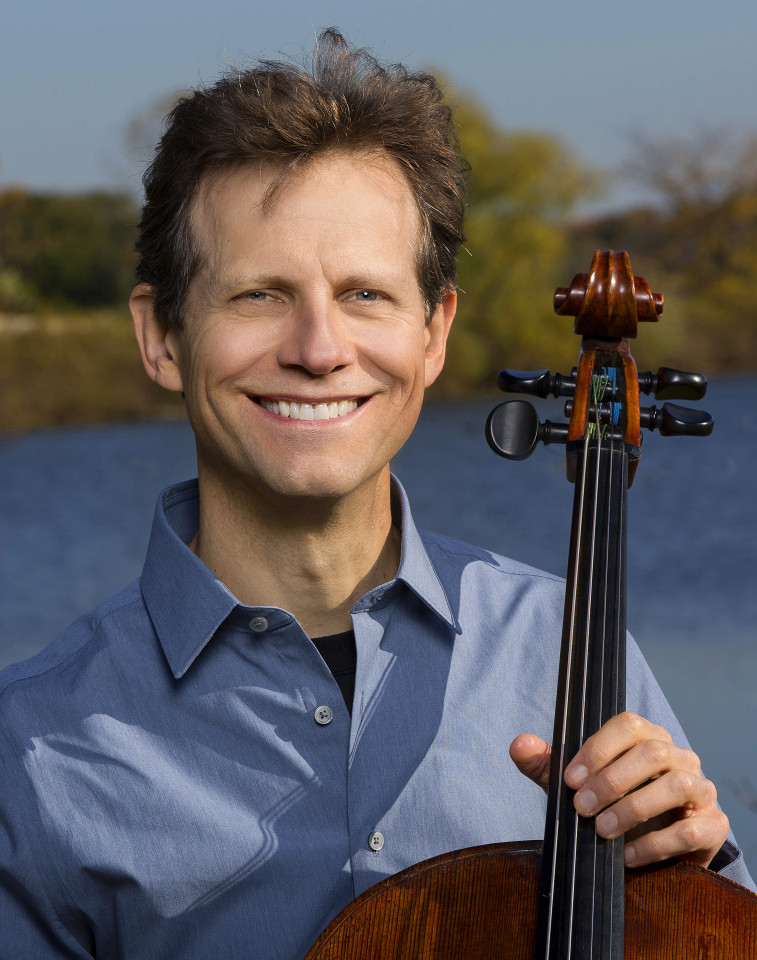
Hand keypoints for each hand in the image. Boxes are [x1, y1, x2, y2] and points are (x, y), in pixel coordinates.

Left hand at [510, 712, 728, 868]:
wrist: (652, 848)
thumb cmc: (611, 804)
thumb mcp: (577, 785)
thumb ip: (546, 764)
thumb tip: (518, 745)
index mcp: (648, 737)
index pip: (628, 725)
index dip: (598, 749)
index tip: (569, 779)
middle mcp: (679, 756)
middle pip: (652, 753)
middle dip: (611, 781)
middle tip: (581, 809)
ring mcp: (700, 788)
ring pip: (676, 786)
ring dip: (634, 808)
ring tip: (603, 830)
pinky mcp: (712, 825)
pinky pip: (691, 830)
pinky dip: (655, 843)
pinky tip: (628, 855)